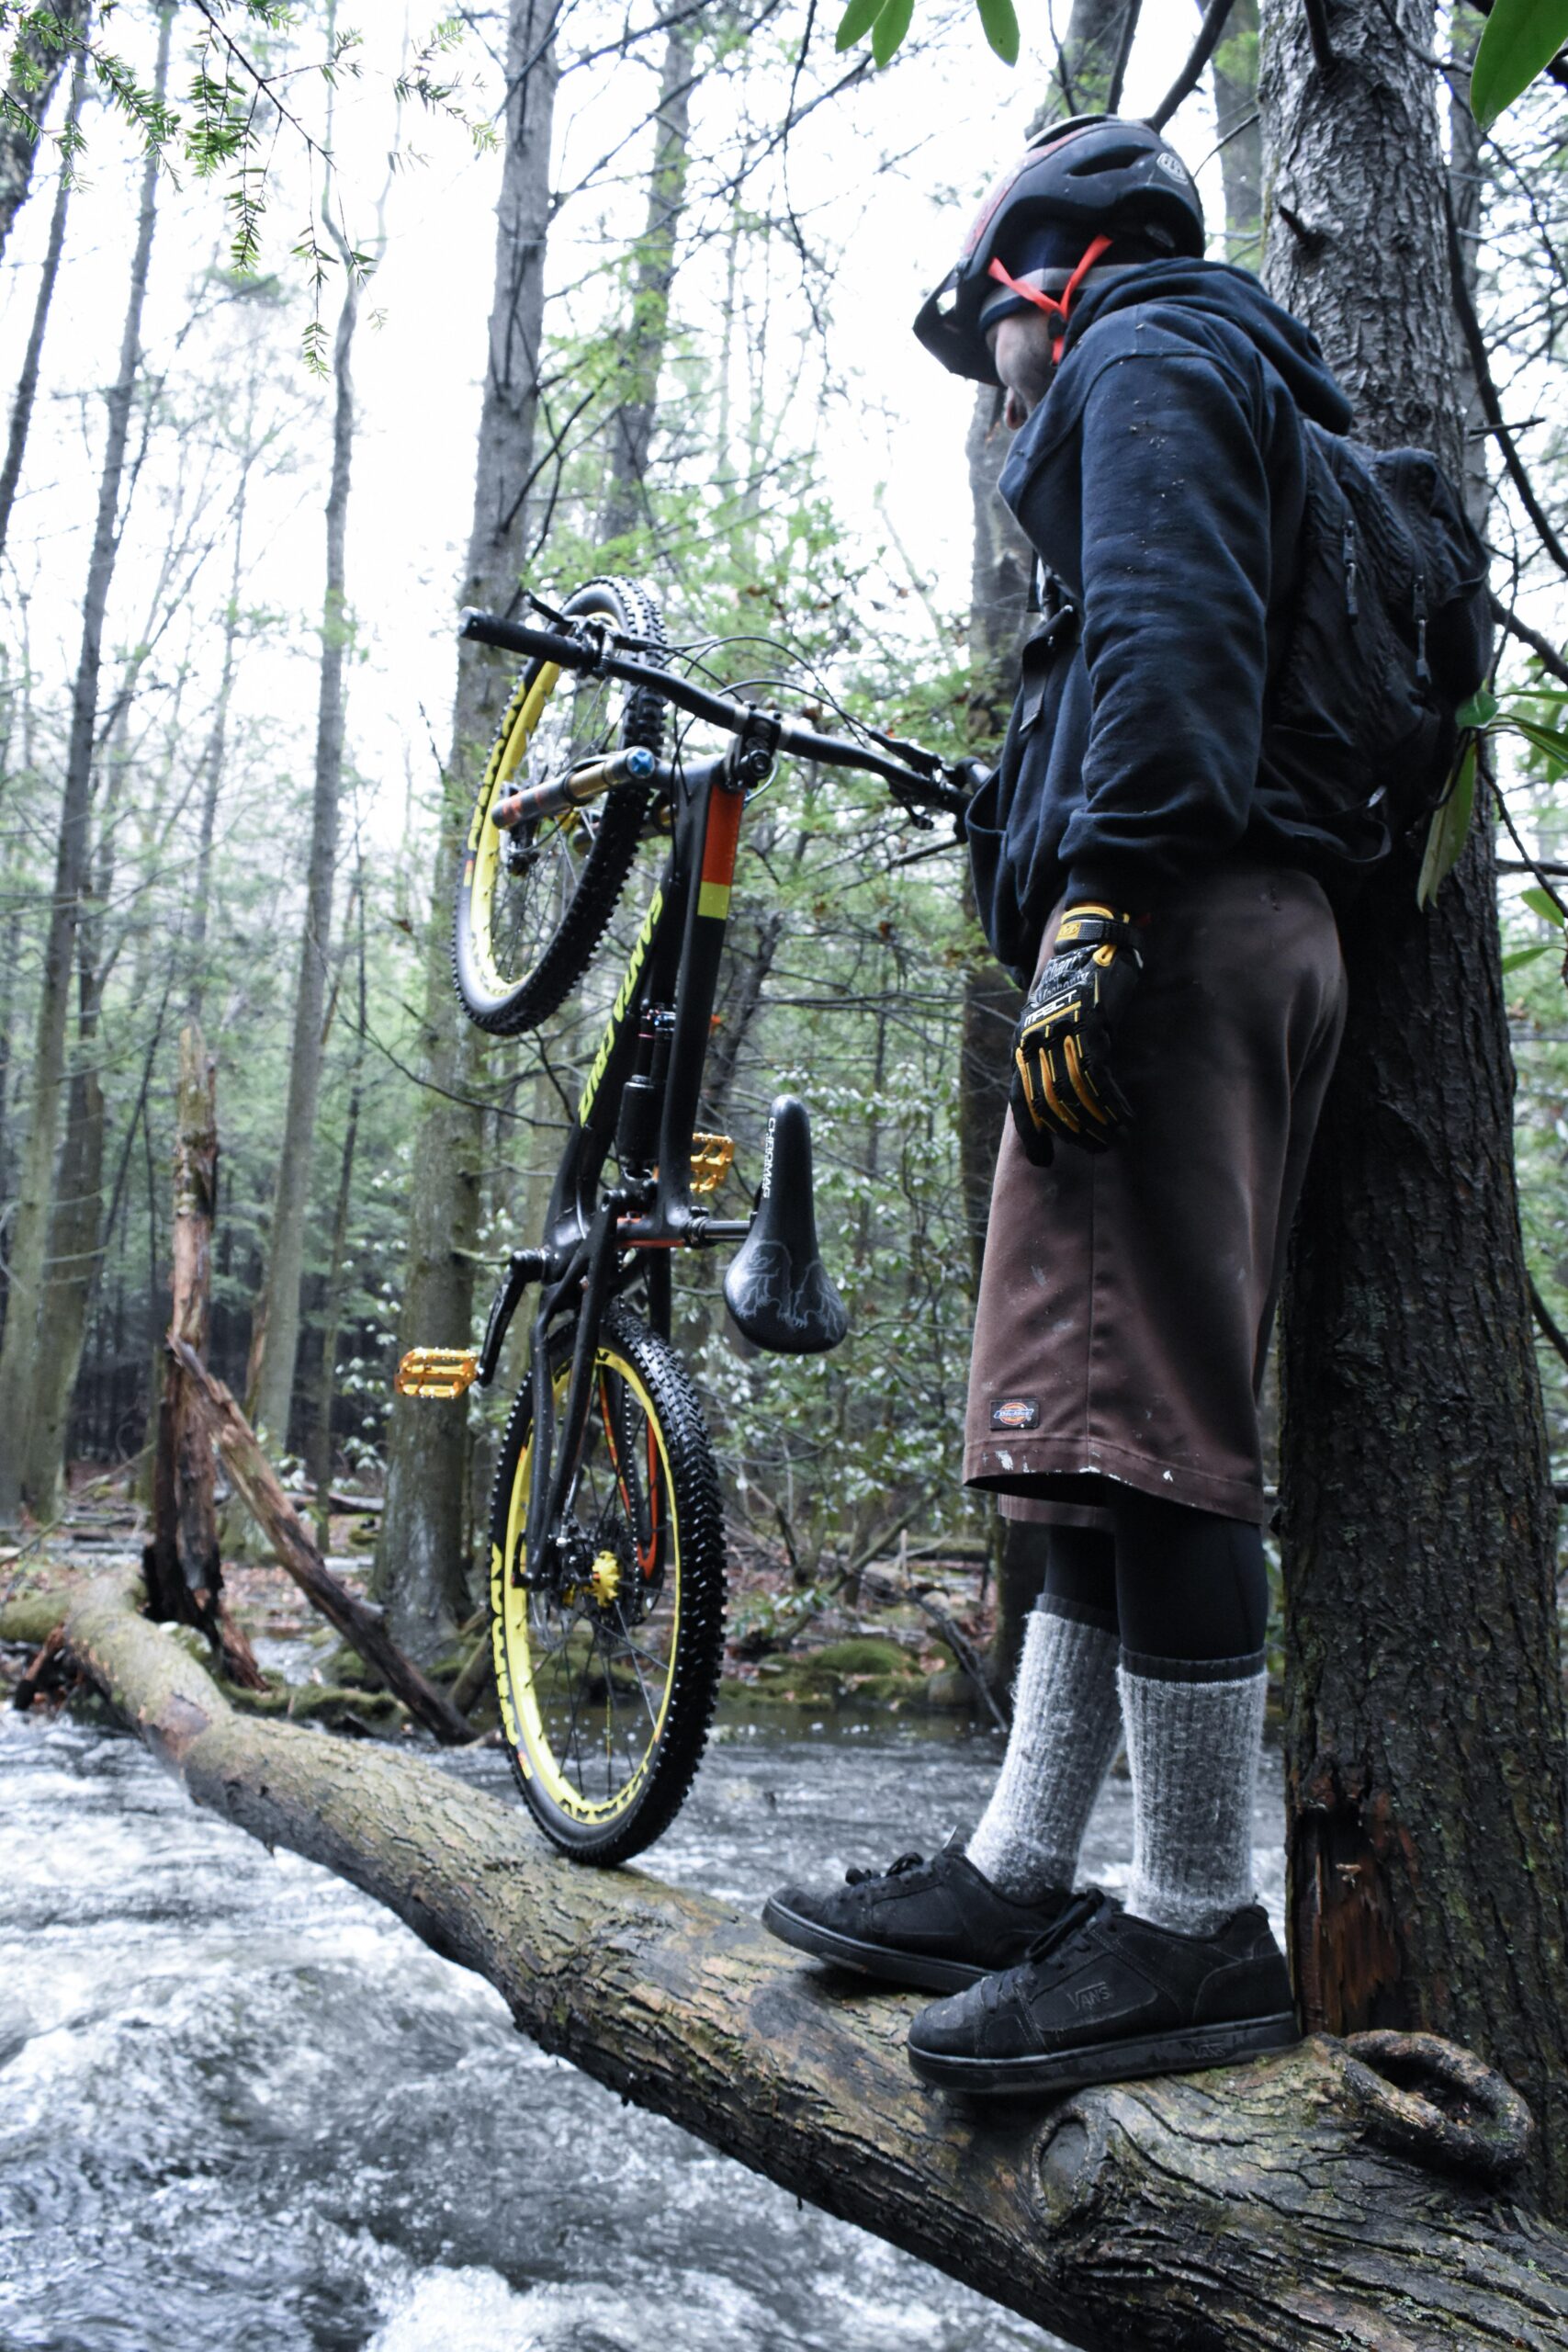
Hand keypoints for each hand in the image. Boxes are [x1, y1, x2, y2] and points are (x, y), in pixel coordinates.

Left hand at [1008, 903, 1145, 1165]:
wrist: (1090, 941)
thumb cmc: (1075, 987)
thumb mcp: (1051, 1023)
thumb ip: (1049, 1056)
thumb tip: (1061, 1100)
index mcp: (1022, 1045)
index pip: (1020, 1100)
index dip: (1032, 1134)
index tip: (1044, 1161)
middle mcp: (1034, 1041)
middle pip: (1048, 1103)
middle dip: (1074, 1133)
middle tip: (1097, 1149)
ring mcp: (1060, 1032)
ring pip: (1074, 1094)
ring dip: (1097, 1123)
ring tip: (1117, 1139)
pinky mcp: (1089, 1023)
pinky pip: (1097, 1075)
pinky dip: (1111, 1102)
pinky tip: (1125, 1116)